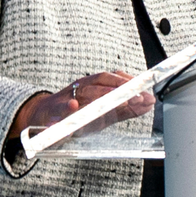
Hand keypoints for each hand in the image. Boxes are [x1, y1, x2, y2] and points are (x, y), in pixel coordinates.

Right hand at [9, 70, 153, 139]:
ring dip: (97, 95)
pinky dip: (65, 109)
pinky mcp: (51, 112)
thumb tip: (150, 103)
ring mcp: (66, 98)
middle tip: (135, 97)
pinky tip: (72, 107)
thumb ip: (126, 108)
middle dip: (119, 88)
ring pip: (81, 93)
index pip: (114, 78)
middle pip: (100, 82)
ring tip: (112, 99)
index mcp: (95, 86)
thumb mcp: (104, 112)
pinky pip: (58, 110)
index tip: (145, 92)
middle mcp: (81, 87)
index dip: (130, 83)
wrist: (44, 118)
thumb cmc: (78, 114)